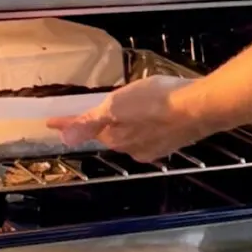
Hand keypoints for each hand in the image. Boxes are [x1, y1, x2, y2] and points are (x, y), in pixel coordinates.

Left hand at [47, 76, 203, 162]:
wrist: (199, 108)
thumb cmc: (156, 102)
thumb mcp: (117, 106)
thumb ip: (91, 122)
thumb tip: (65, 139)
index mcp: (116, 139)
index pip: (86, 130)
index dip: (69, 123)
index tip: (52, 121)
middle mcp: (132, 149)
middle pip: (111, 135)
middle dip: (103, 125)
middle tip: (98, 109)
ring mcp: (154, 147)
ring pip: (132, 136)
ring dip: (127, 125)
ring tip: (130, 109)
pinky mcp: (173, 141)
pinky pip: (152, 135)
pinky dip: (147, 127)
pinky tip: (155, 116)